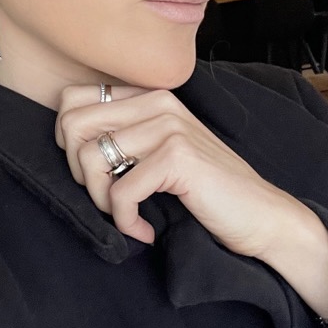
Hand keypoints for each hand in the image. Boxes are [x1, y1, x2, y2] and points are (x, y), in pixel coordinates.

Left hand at [55, 84, 327, 320]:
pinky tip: (146, 232)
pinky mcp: (177, 157)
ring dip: (101, 202)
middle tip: (105, 198)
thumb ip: (123, 136)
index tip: (92, 173)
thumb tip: (66, 142)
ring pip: (91, 160)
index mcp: (148, 96)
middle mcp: (157, 102)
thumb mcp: (159, 151)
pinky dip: (126, 222)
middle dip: (77, 171)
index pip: (72, 99)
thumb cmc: (207, 190)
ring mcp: (168, 126)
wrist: (261, 216)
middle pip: (71, 125)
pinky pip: (119, 193)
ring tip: (128, 218)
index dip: (66, 141)